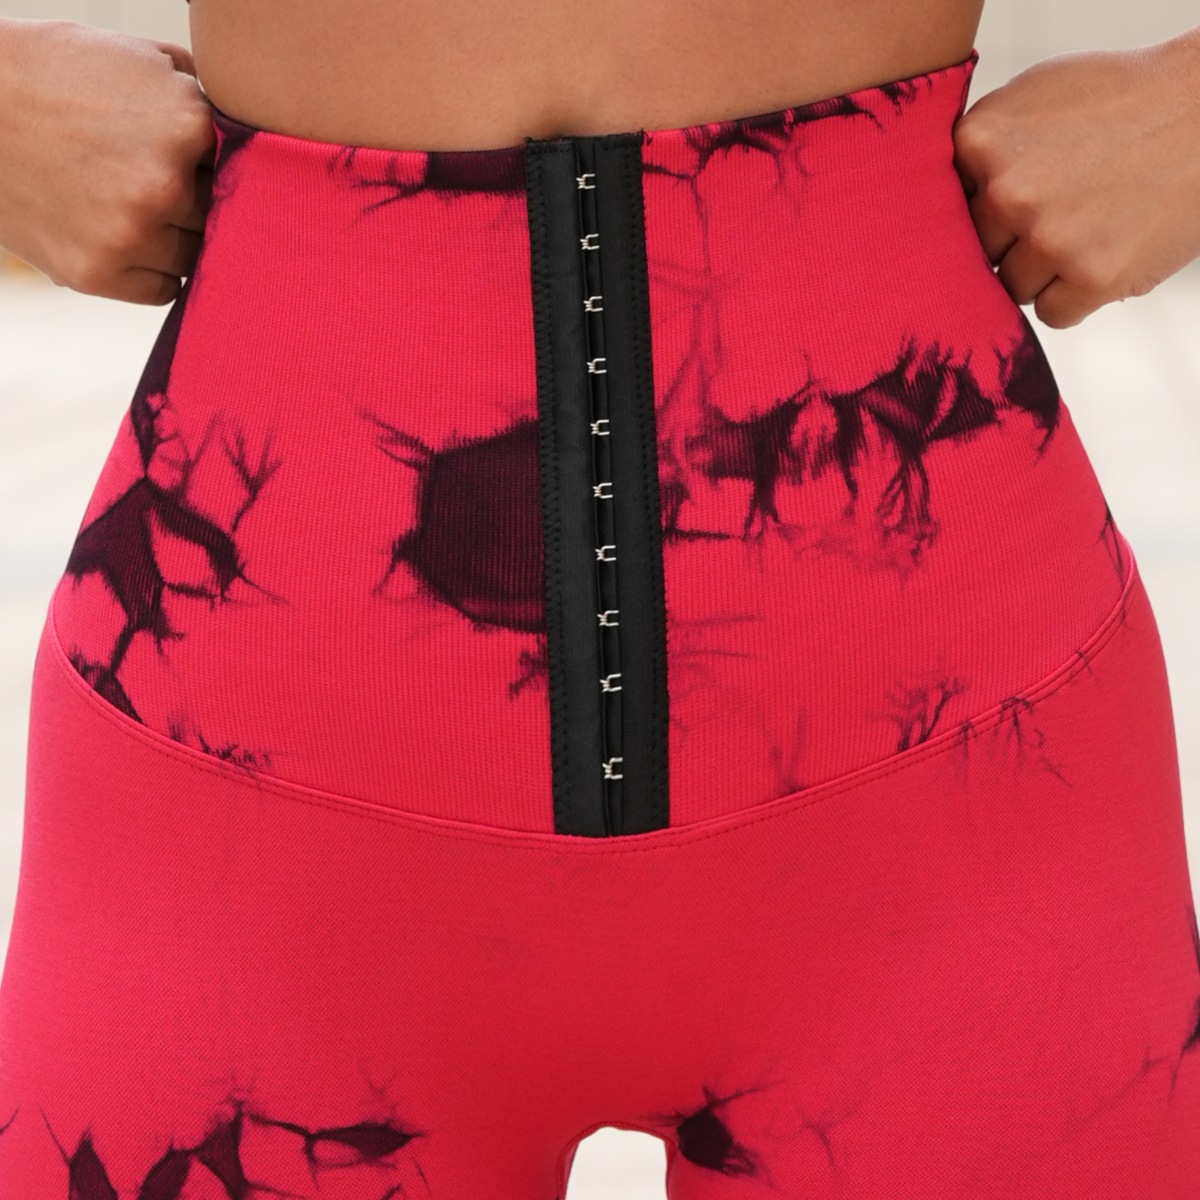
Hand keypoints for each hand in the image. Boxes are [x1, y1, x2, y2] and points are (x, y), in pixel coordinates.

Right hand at [0, 18, 215, 303]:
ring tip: (132, 202)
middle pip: (221, 215)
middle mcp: (164, 185)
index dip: (215, 163)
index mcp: (186, 125)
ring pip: (195, 255)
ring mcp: (131, 234)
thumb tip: (254, 134)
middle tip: (151, 178)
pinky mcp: (98, 273)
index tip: (189, 155)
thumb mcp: (137, 60)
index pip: (243, 167)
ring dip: (176, 237)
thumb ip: (202, 95)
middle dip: (196, 200)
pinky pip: (163, 288)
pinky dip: (152, 269)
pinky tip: (124, 234)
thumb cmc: (57, 76)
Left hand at [952, 35, 1199, 327]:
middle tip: (1053, 214)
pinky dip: (1074, 296)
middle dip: (1007, 242)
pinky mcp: (1091, 277)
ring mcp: (1049, 238)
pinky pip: (1052, 314)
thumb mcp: (1035, 96)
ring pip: (1010, 287)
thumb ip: (978, 148)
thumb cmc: (1123, 101)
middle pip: (973, 253)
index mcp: (982, 142)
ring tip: (1085, 227)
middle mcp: (1008, 192)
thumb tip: (927, 205)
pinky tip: (1102, 253)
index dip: (972, 212)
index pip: (938, 212)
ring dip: (1042, 271)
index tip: (997, 206)